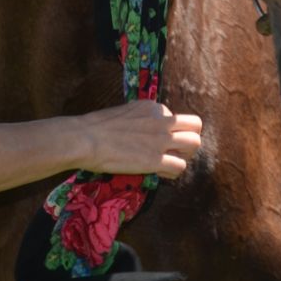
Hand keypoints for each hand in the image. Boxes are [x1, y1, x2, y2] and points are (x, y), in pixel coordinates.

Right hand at [74, 101, 202, 178]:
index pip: (176, 118)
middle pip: (195, 126)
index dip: (170, 133)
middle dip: (188, 140)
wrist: (85, 138)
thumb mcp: (125, 113)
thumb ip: (141, 119)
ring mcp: (161, 139)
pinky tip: (160, 173)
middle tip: (174, 152)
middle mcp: (162, 120)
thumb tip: (145, 132)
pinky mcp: (156, 159)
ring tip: (170, 162)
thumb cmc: (96, 127)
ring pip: (195, 144)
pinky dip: (173, 172)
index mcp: (154, 107)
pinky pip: (181, 166)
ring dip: (185, 155)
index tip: (156, 143)